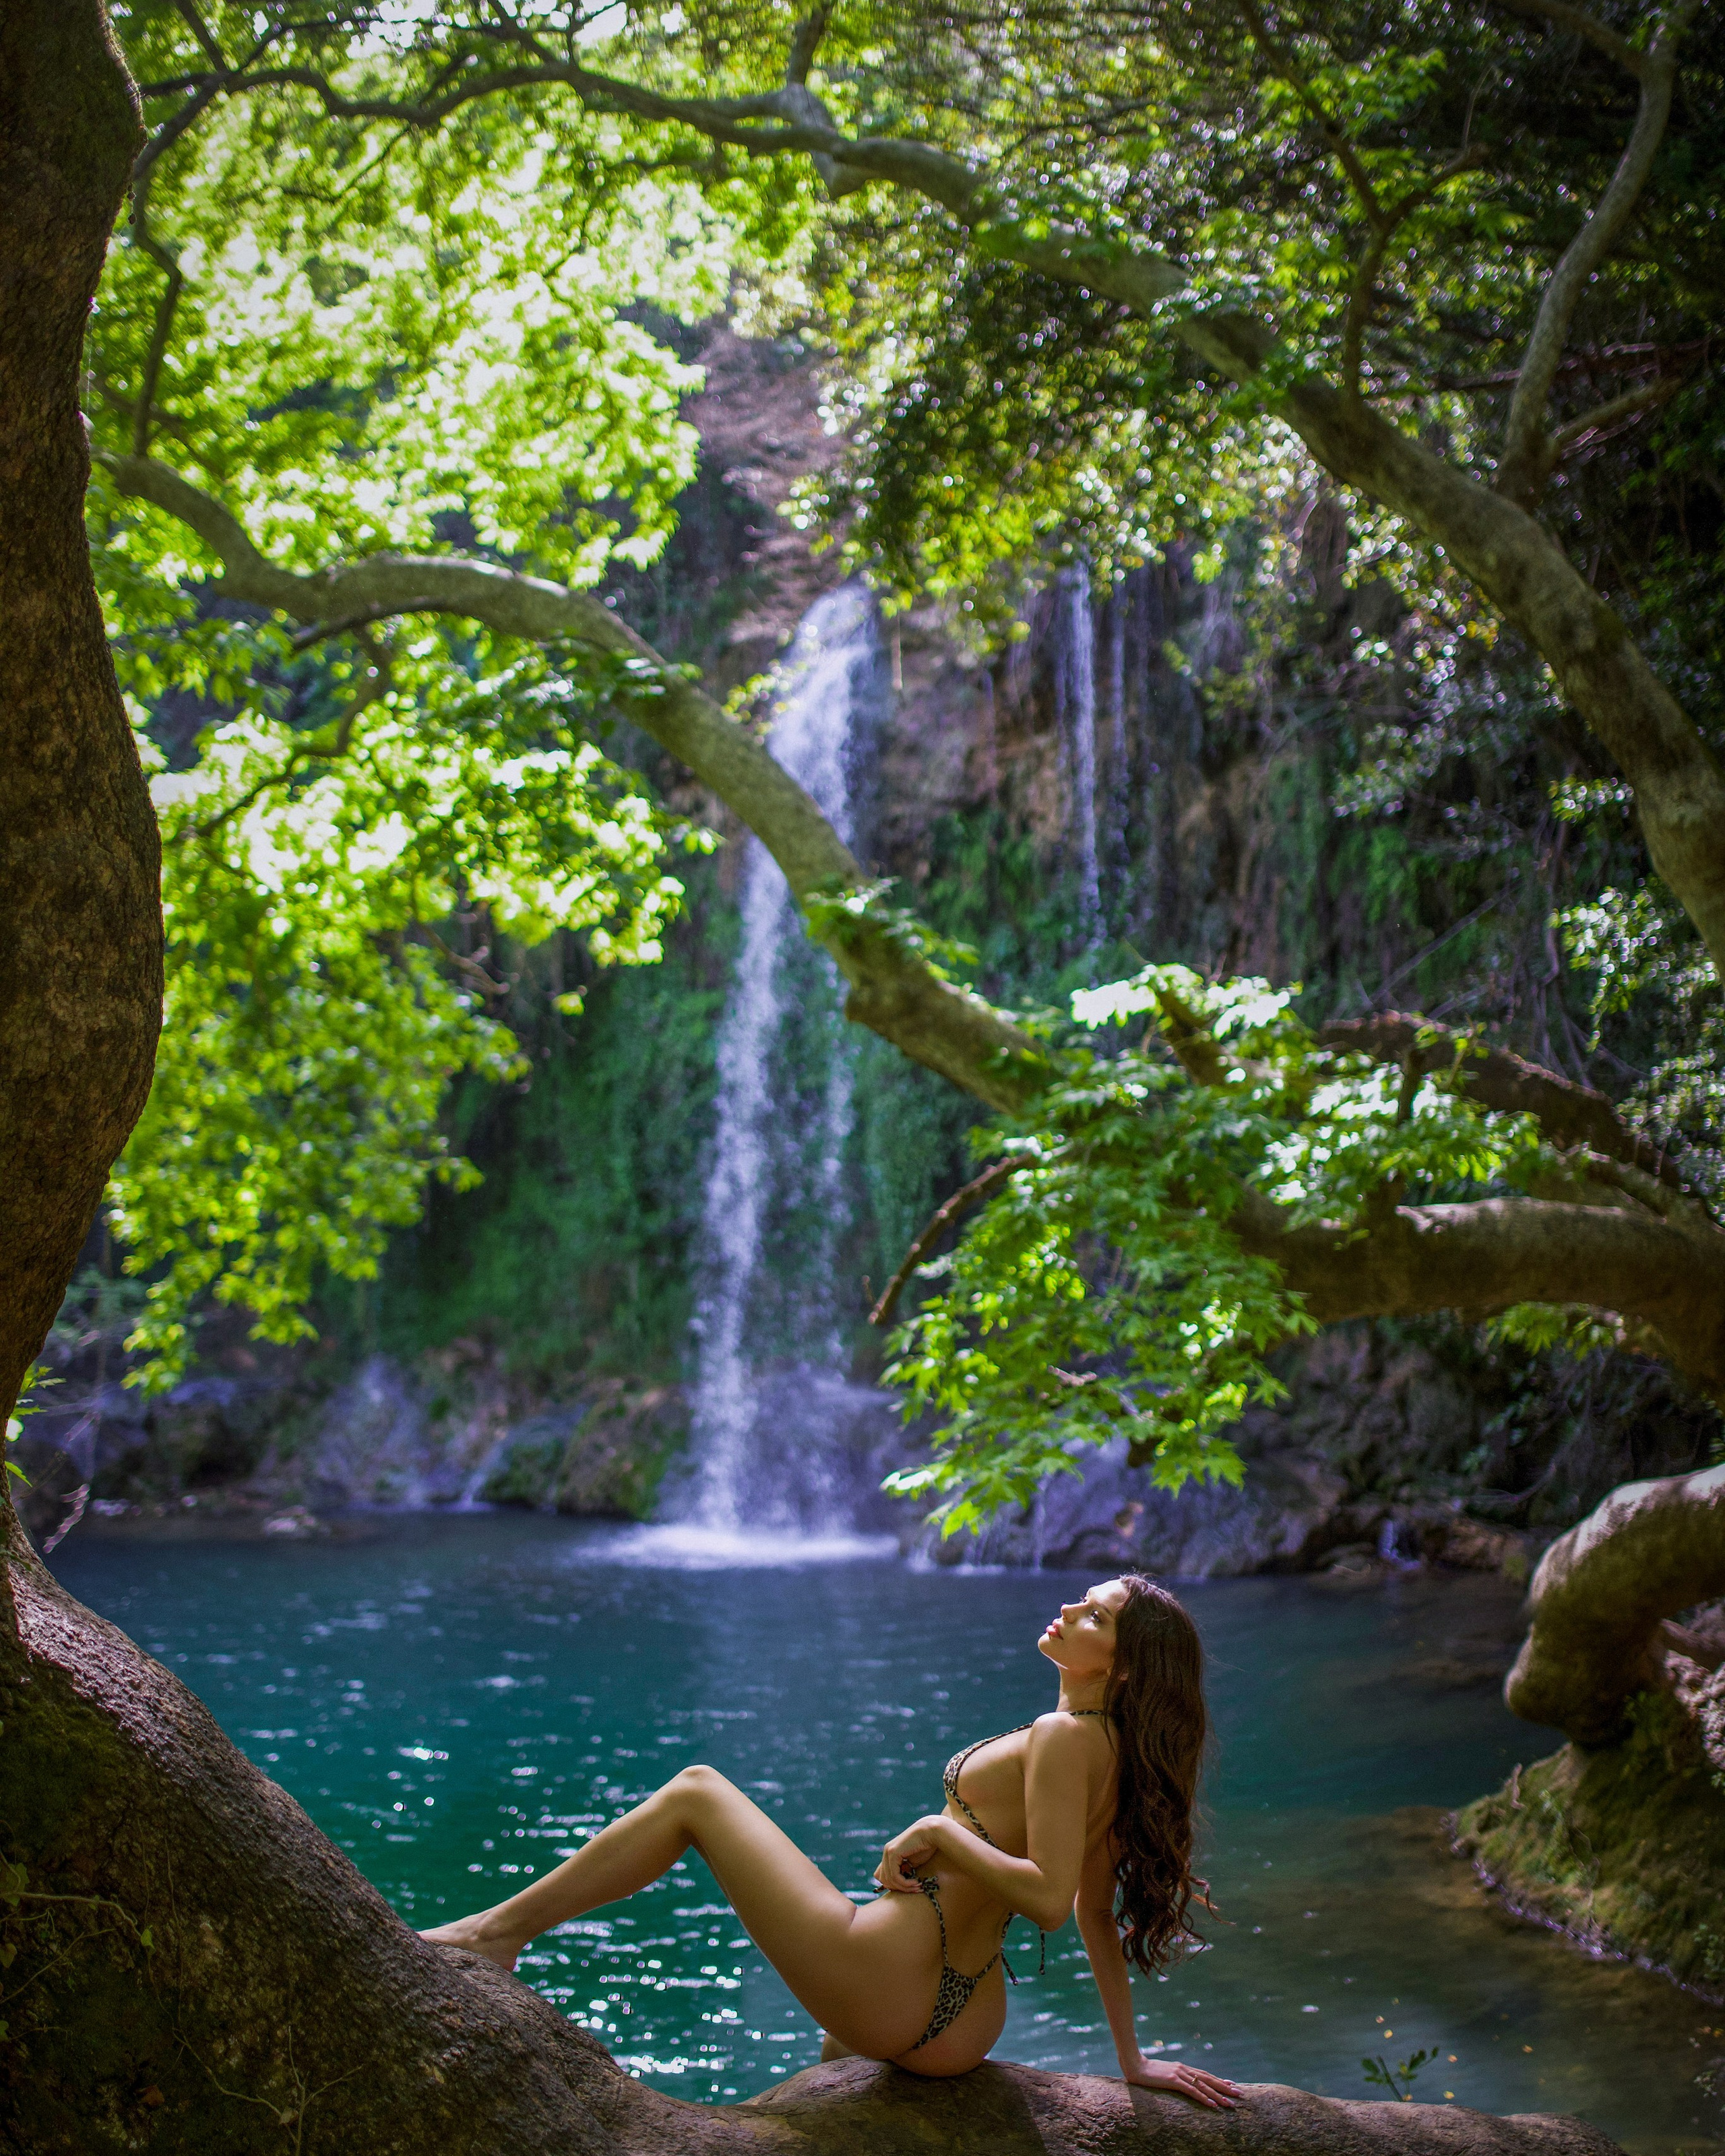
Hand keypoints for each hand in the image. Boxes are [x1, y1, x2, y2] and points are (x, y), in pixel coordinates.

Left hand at [874, 1814, 947, 1891]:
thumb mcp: (912, 1863)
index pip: (883, 1875)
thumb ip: (903, 1871)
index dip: (895, 1885)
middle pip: (884, 1880)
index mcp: (890, 1853)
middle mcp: (886, 1852)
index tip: (910, 1888)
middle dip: (900, 1888)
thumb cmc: (926, 1847)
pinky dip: (905, 1883)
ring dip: (905, 1887)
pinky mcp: (893, 1853)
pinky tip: (916, 1882)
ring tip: (918, 1886)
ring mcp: (888, 1851)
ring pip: (889, 1880)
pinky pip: (894, 1876)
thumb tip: (897, 1884)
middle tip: (916, 1889)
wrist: (932, 1832)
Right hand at [1123, 2055, 1242, 2109]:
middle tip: (1239, 2094)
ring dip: (1218, 2095)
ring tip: (1230, 2103)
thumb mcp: (1164, 2074)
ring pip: (1203, 2086)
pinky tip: (1212, 2105)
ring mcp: (1179, 2074)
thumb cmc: (1147, 2072)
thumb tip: (1182, 2083)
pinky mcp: (1173, 2080)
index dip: (1219, 2080)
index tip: (1232, 2085)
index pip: (1205, 2074)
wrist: (1134, 2065)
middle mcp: (1184, 2069)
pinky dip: (1204, 2098)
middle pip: (1209, 2079)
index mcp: (1183, 2068)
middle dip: (1225, 2087)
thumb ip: (1174, 2077)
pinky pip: (1192, 2091)